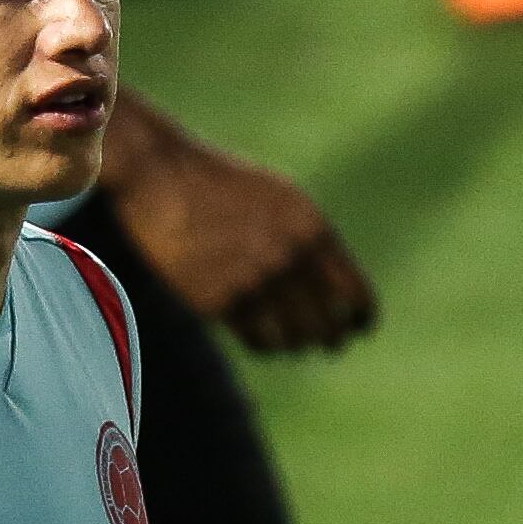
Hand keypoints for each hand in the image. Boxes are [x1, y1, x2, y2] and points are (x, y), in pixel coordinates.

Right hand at [100, 95, 376, 354]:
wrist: (162, 178)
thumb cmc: (224, 187)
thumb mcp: (283, 201)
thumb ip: (312, 241)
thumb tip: (341, 293)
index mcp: (312, 231)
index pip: (356, 295)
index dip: (360, 320)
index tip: (357, 330)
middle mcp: (288, 259)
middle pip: (327, 326)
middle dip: (331, 340)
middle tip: (328, 346)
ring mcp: (253, 282)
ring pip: (293, 340)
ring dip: (295, 345)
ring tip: (292, 341)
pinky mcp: (218, 302)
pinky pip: (257, 342)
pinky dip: (264, 345)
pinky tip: (263, 338)